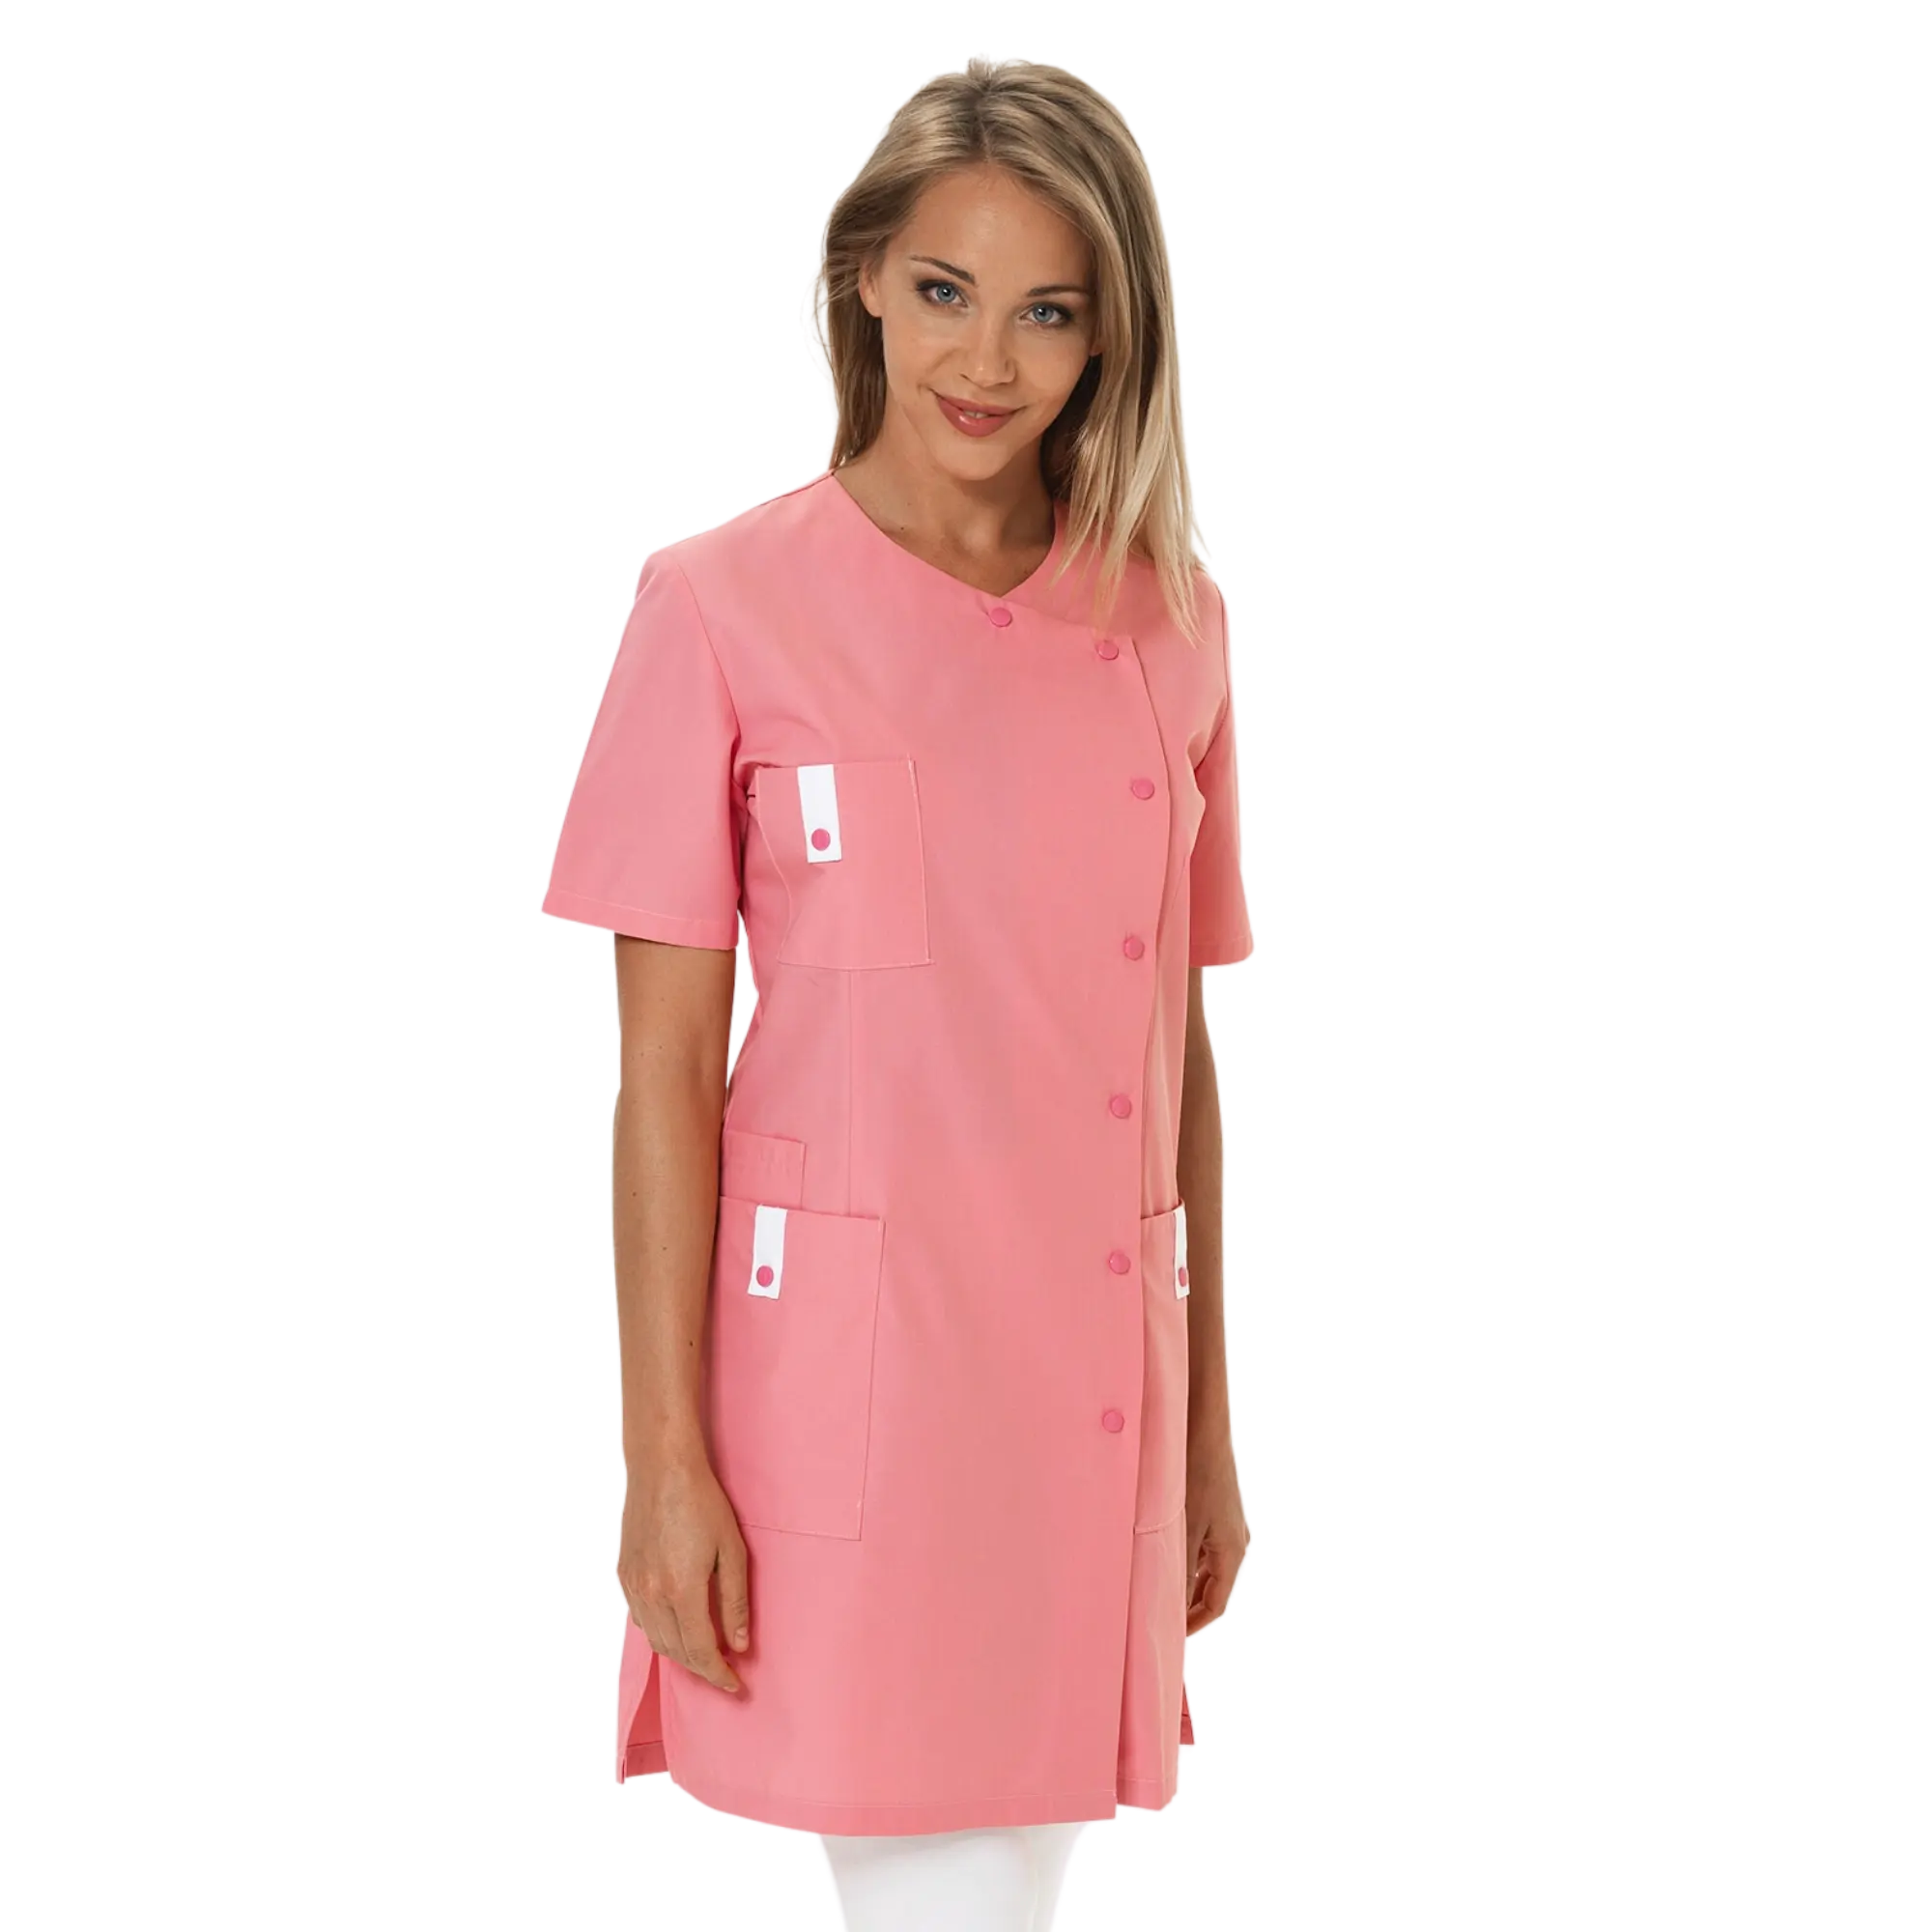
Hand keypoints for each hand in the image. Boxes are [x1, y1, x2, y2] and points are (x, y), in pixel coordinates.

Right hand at [616, 1454, 750, 1693]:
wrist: (662, 1469)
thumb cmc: (701, 1501)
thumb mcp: (731, 1550)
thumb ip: (734, 1601)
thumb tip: (740, 1643)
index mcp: (681, 1590)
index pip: (700, 1650)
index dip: (718, 1673)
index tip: (734, 1684)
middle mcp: (651, 1594)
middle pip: (675, 1652)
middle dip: (701, 1668)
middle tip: (723, 1671)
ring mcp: (634, 1586)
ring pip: (655, 1639)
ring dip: (679, 1653)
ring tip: (704, 1652)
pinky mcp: (625, 1574)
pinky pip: (640, 1619)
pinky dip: (659, 1631)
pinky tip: (676, 1624)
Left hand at [1183, 1433, 1249, 1639]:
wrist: (1204, 1430)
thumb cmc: (1195, 1474)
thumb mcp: (1183, 1525)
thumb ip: (1179, 1565)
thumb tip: (1170, 1600)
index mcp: (1231, 1552)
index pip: (1216, 1604)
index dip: (1195, 1624)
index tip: (1174, 1638)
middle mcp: (1235, 1543)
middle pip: (1215, 1590)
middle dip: (1192, 1609)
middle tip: (1166, 1623)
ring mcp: (1228, 1527)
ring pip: (1210, 1570)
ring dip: (1190, 1586)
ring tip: (1164, 1597)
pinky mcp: (1219, 1512)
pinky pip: (1206, 1549)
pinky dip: (1190, 1564)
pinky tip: (1169, 1562)